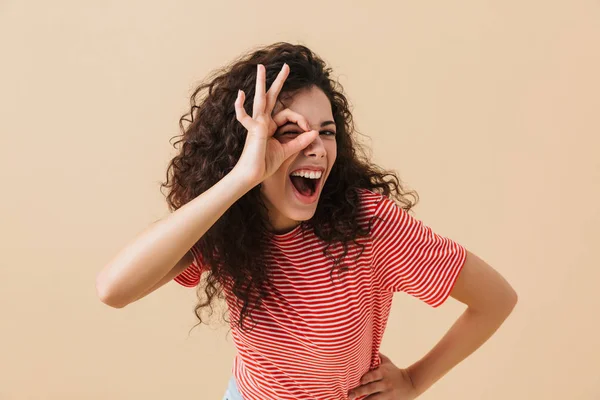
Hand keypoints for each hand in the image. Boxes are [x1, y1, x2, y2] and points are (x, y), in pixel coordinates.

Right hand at [232, 63, 318, 186]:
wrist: (252, 175)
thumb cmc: (264, 164)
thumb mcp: (287, 151)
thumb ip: (300, 141)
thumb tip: (315, 132)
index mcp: (270, 126)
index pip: (288, 114)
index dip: (301, 120)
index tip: (309, 130)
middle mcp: (262, 121)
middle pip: (272, 97)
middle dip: (279, 81)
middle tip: (286, 66)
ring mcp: (256, 124)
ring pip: (260, 99)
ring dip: (261, 83)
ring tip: (261, 67)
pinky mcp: (254, 131)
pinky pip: (246, 117)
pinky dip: (240, 106)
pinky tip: (239, 94)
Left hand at [348, 352, 417, 399]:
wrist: (410, 384)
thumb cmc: (395, 372)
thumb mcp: (388, 362)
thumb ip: (378, 356)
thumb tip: (367, 345)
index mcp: (383, 373)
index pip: (374, 375)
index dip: (366, 378)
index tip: (359, 381)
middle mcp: (385, 383)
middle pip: (371, 388)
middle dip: (359, 392)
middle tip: (349, 395)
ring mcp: (387, 394)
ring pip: (374, 399)